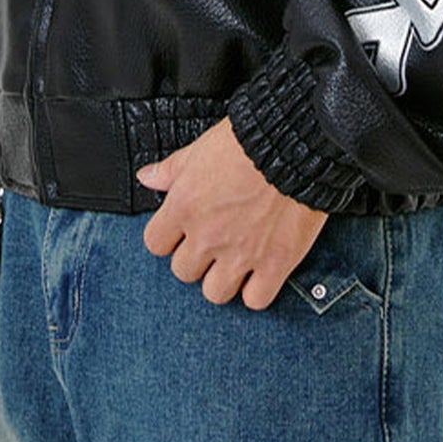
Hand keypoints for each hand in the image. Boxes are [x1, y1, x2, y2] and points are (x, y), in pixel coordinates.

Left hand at [134, 115, 328, 309]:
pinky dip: (258, 290)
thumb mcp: (202, 147)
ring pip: (215, 292)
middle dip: (198, 258)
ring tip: (237, 258)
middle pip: (183, 272)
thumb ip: (172, 168)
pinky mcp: (274, 264)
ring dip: (224, 278)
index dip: (169, 237)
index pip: (155, 244)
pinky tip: (262, 270)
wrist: (295, 144)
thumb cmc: (249, 141)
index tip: (183, 230)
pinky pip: (255, 300)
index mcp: (184, 207)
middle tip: (215, 240)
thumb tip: (146, 177)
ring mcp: (240, 254)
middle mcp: (207, 236)